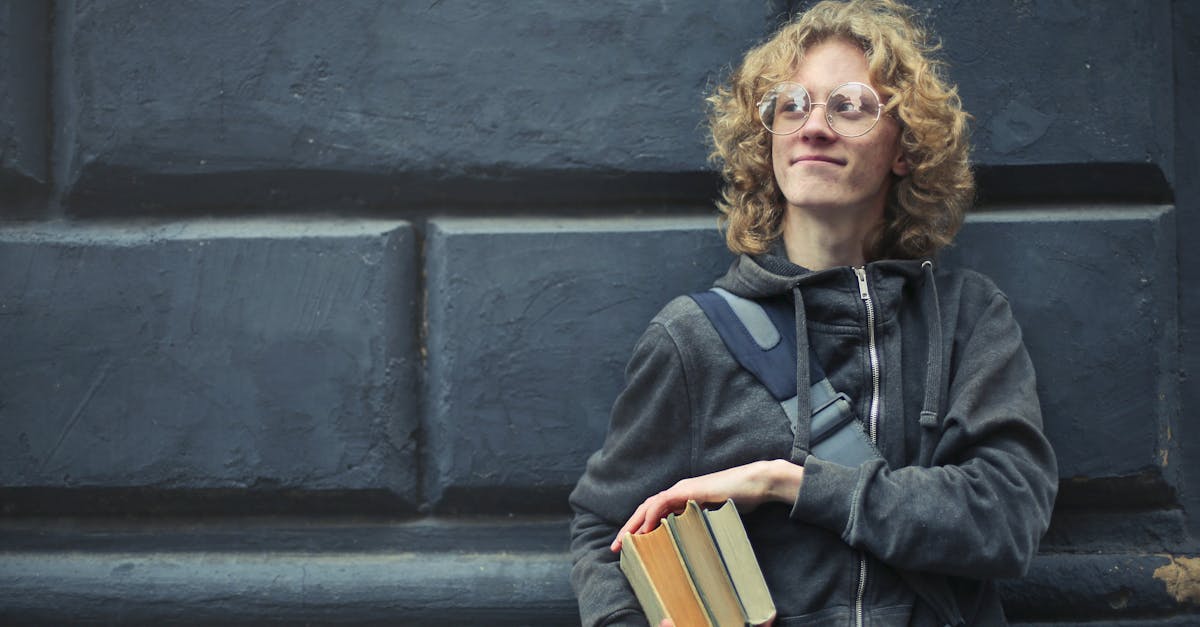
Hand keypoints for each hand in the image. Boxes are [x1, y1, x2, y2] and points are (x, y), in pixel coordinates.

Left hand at [610, 459, 803, 551]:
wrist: (754, 484)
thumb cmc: (739, 500)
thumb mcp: (714, 517)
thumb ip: (699, 524)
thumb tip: (690, 545)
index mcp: (682, 499)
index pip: (653, 513)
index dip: (639, 528)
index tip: (629, 546)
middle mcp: (678, 492)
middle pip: (645, 509)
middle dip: (629, 528)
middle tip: (616, 548)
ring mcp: (682, 489)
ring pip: (650, 506)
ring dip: (635, 523)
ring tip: (625, 541)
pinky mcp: (689, 490)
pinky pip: (665, 502)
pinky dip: (653, 515)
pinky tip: (647, 529)